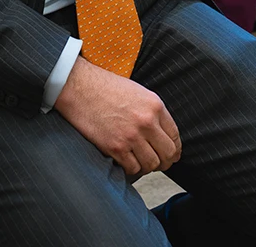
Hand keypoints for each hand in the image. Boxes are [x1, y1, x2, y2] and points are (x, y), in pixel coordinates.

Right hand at [52, 57, 180, 175]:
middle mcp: (147, 122)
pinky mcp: (115, 147)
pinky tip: (127, 162)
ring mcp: (131, 136)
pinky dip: (132, 169)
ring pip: (151, 164)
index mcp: (155, 106)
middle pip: (167, 153)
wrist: (80, 87)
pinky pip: (132, 168)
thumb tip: (162, 134)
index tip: (172, 155)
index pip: (175, 136)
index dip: (175, 149)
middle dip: (166, 162)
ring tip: (142, 163)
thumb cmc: (106, 88)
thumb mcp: (138, 92)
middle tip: (160, 164)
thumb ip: (153, 112)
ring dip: (148, 167)